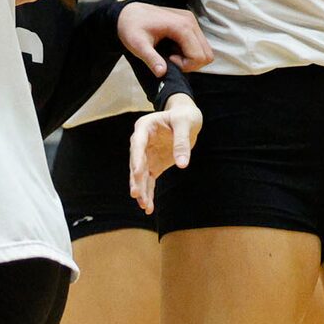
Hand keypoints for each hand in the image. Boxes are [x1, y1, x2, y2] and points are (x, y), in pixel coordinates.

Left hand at [115, 0, 209, 73]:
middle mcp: (190, 21)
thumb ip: (151, 59)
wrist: (127, 12)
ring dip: (190, 58)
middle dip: (190, 64)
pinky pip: (198, 43)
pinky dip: (189, 51)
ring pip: (204, 49)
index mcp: (182, 26)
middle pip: (206, 54)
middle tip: (169, 60)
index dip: (185, 65)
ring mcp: (191, 20)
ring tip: (170, 54)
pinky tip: (172, 48)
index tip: (167, 60)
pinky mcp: (189, 22)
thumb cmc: (131, 27)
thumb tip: (162, 73)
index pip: (199, 56)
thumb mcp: (137, 45)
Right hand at [128, 92, 201, 210]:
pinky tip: (148, 207)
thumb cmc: (184, 116)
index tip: (137, 172)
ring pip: (141, 175)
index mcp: (144, 127)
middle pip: (136, 163)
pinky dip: (149, 192)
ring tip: (144, 206)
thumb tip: (182, 164)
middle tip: (136, 194)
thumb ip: (182, 142)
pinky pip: (149, 180)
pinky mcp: (154, 164)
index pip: (138, 144)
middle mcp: (141, 143)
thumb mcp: (185, 124)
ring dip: (142, 190)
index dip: (137, 159)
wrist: (186, 118)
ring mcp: (146, 155)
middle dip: (136, 180)